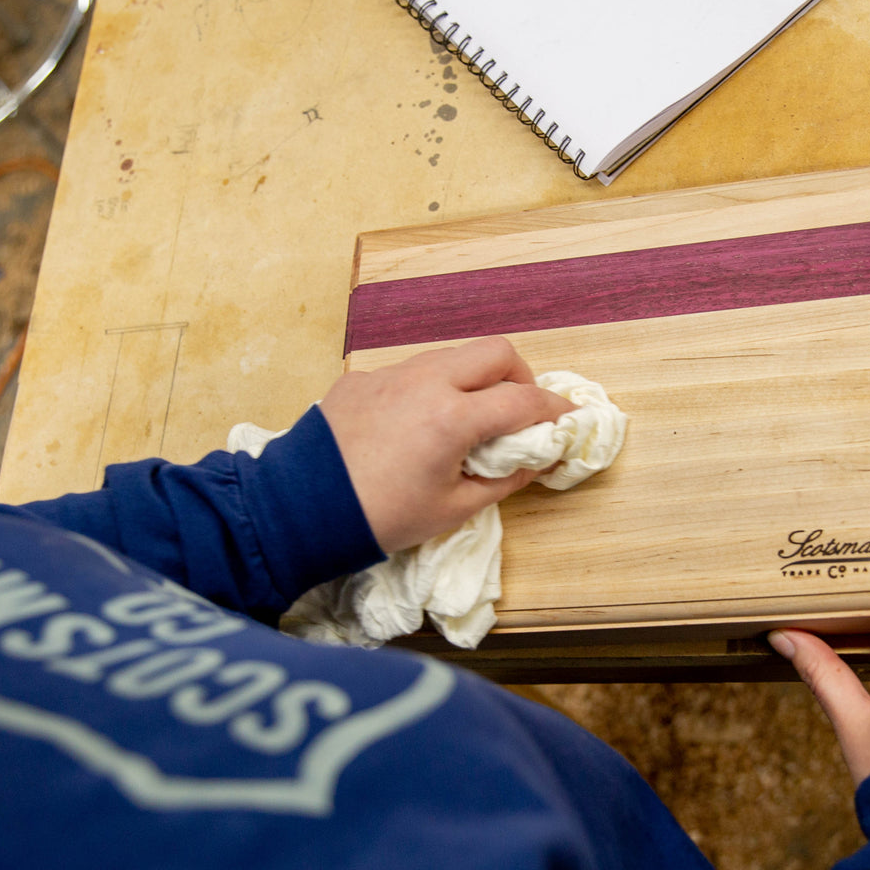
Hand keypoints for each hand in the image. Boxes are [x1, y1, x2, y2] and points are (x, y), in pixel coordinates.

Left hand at [317, 337, 575, 552]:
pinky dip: (431, 390)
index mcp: (453, 417)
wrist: (300, 510)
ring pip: (452, 356)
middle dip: (519, 377)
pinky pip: (411, 372)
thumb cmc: (382, 518)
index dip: (555, 410)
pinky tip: (415, 427)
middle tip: (519, 411)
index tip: (569, 420)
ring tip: (469, 419)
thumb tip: (534, 462)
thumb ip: (504, 480)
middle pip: (495, 351)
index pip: (524, 400)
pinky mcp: (361, 379)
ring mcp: (390, 374)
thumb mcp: (453, 509)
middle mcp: (426, 381)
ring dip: (474, 379)